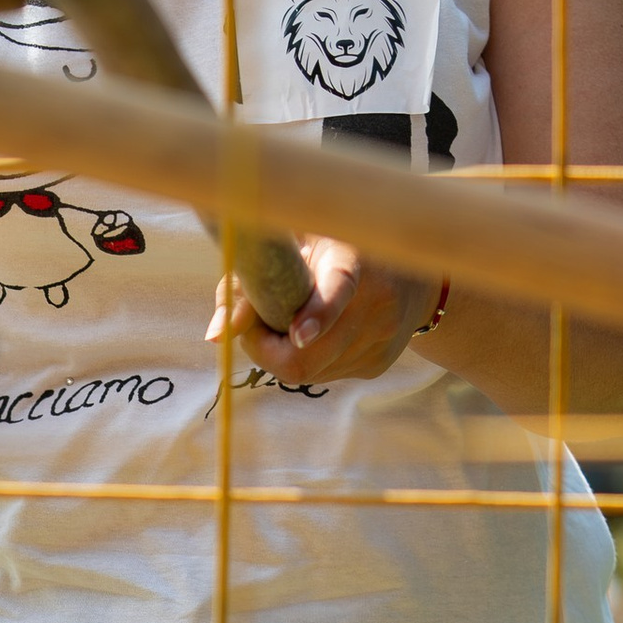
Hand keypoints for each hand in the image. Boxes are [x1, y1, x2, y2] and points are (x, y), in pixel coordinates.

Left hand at [209, 238, 434, 384]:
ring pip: (311, 371)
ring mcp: (382, 338)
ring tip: (286, 322)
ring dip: (284, 354)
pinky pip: (326, 375)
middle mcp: (377, 301)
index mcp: (354, 260)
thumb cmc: (327, 250)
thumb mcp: (291, 248)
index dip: (317, 315)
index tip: (297, 334)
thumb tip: (215, 336)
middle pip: (309, 356)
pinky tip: (316, 333)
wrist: (407, 274)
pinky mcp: (379, 363)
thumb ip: (249, 284)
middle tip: (253, 328)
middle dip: (266, 350)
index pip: (339, 290)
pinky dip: (307, 360)